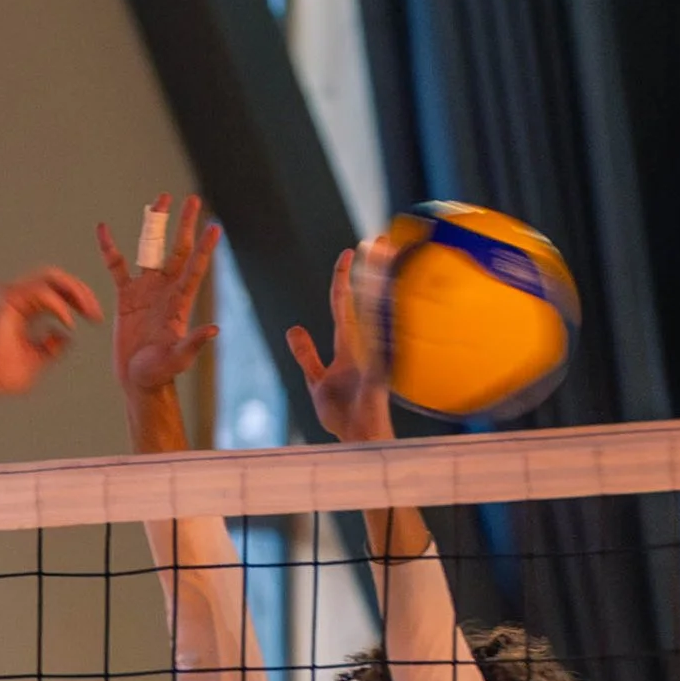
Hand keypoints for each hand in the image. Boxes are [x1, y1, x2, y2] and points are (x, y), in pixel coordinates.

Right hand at [0, 270, 100, 398]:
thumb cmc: (1, 373)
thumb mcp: (37, 360)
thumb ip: (52, 347)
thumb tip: (66, 337)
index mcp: (23, 306)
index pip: (56, 290)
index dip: (78, 299)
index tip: (95, 317)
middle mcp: (16, 295)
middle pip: (56, 278)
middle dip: (81, 291)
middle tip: (96, 312)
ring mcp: (10, 294)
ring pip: (51, 277)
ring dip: (75, 292)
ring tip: (89, 312)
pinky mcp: (7, 298)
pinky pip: (42, 292)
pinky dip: (59, 306)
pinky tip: (70, 322)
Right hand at [95, 197, 219, 401]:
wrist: (137, 378)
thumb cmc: (159, 372)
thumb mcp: (177, 359)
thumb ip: (193, 344)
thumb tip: (214, 329)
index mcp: (179, 302)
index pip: (194, 269)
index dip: (205, 248)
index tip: (214, 227)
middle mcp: (165, 290)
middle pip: (177, 249)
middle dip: (184, 224)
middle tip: (193, 200)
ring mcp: (146, 290)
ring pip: (150, 249)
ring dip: (155, 225)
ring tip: (160, 200)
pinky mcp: (126, 297)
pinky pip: (116, 267)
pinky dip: (110, 249)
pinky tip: (103, 229)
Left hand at [286, 243, 395, 448]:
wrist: (356, 442)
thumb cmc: (342, 415)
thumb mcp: (316, 380)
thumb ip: (306, 355)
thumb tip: (293, 328)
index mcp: (349, 347)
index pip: (344, 305)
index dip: (343, 279)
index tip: (347, 254)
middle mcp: (365, 346)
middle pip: (368, 300)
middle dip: (373, 270)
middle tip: (382, 239)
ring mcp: (375, 358)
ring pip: (377, 314)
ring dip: (381, 286)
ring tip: (385, 256)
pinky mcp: (379, 374)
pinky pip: (380, 344)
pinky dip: (382, 324)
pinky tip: (385, 301)